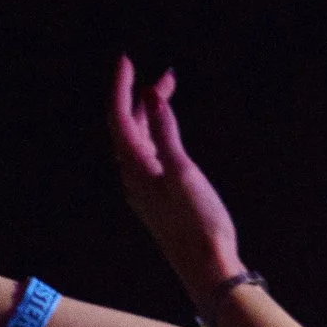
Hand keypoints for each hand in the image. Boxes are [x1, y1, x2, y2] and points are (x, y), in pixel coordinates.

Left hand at [109, 56, 243, 293]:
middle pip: (127, 127)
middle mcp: (133, 176)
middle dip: (140, 97)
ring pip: (138, 141)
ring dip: (149, 116)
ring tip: (167, 95)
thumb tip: (150, 95)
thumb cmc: (198, 221)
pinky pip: (149, 156)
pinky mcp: (158, 197)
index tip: (128, 60)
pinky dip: (157, 135)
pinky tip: (169, 133)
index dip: (121, 87)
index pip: (119, 117)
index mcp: (135, 168)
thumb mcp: (183, 171)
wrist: (207, 266)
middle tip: (165, 77)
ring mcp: (144, 188)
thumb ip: (165, 131)